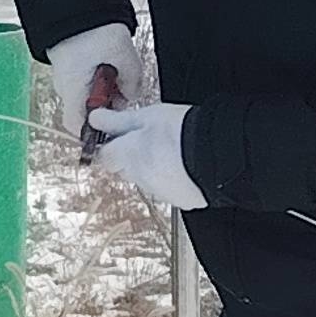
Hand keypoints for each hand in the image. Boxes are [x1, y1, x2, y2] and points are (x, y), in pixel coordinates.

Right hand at [44, 24, 144, 139]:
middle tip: (124, 90)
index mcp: (72, 90)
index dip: (95, 133)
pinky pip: (84, 78)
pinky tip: (110, 61)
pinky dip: (98, 75)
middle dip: (108, 104)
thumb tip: (132, 95)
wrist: (74, 0)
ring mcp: (64, 73)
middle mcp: (64, 86)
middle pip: (86, 109)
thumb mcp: (123, 56)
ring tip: (118, 68)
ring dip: (105, 87)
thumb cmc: (92, 28)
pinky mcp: (68, 61)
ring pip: (86, 92)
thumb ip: (132, 81)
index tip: (113, 129)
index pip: (78, 127)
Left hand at [86, 102, 204, 211]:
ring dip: (153, 169)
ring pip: (147, 180)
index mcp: (128, 156)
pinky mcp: (181, 200)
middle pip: (125, 170)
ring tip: (172, 151)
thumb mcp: (148, 116)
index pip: (104, 157)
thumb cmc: (184, 131)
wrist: (219, 153)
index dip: (108, 147)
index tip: (114, 138)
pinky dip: (173, 179)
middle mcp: (140, 178)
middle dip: (130, 158)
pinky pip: (170, 190)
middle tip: (147, 140)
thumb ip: (118, 121)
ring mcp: (160, 191)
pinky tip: (186, 166)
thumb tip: (96, 119)